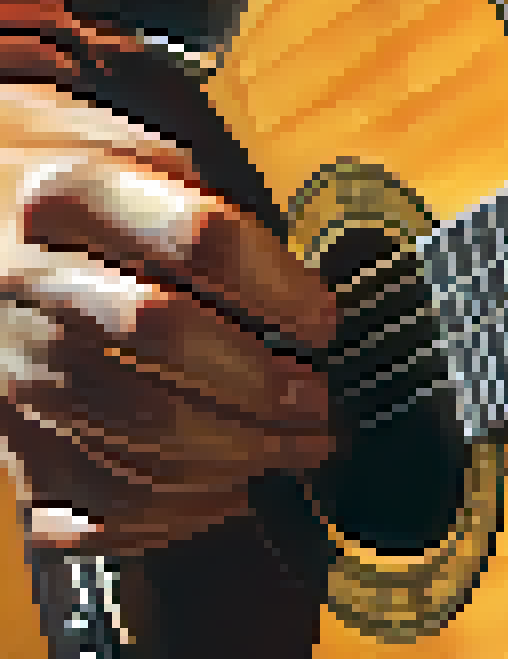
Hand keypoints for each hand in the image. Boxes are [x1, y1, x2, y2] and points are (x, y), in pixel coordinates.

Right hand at [0, 84, 333, 554]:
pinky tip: (225, 494)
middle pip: (160, 335)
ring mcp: (6, 362)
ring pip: (129, 425)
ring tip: (295, 447)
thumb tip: (299, 285)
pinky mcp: (1, 435)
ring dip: (235, 449)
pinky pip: (86, 498)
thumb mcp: (127, 146)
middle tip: (318, 402)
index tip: (324, 320)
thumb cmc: (69, 189)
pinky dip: (169, 512)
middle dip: (259, 380)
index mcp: (70, 191)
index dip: (276, 286)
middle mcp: (26, 277)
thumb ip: (205, 197)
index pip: (195, 237)